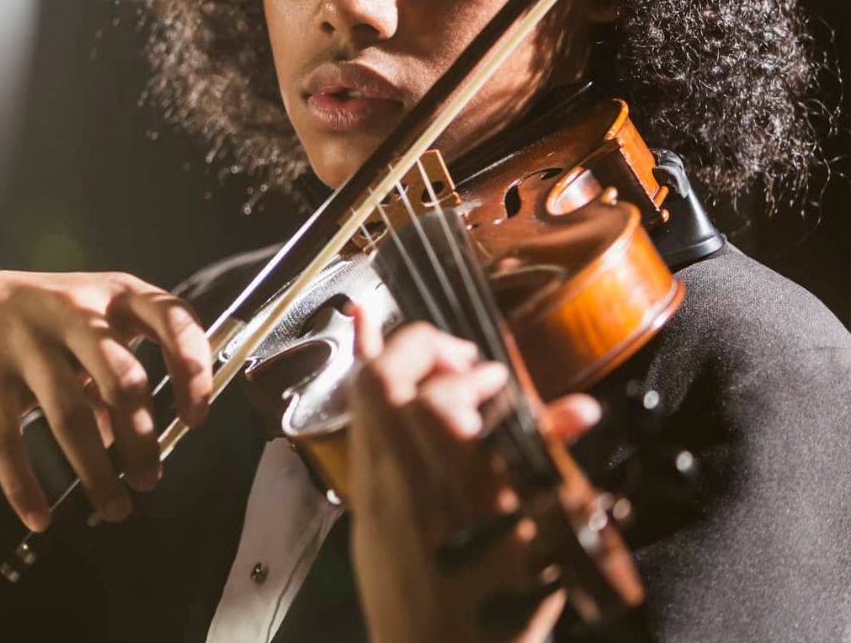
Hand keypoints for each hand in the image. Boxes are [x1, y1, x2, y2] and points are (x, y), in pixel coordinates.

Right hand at [0, 271, 212, 531]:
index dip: (193, 367)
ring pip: (71, 415)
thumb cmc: (44, 318)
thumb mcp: (90, 325)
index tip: (197, 417)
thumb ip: (118, 372)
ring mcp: (29, 340)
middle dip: (142, 438)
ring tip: (115, 507)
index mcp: (115, 293)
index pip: (173, 319)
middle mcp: (76, 310)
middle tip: (150, 479)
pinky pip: (8, 439)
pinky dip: (25, 486)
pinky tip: (41, 517)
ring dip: (97, 470)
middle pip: (123, 379)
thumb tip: (137, 440)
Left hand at [347, 309, 599, 642]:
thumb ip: (550, 457)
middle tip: (461, 358)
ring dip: (392, 356)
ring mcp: (372, 485)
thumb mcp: (540, 535)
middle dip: (425, 347)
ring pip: (362, 394)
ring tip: (421, 347)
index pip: (443, 396)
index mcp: (447, 480)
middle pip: (388, 378)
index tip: (499, 380)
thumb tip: (581, 408)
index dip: (476, 377)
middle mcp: (398, 473)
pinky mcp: (362, 500)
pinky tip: (360, 329)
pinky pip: (354, 421)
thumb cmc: (496, 606)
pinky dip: (360, 373)